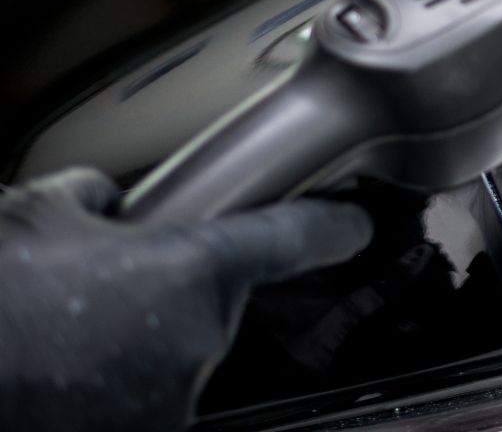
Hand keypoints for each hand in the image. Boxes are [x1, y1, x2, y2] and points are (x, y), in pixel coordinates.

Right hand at [0, 168, 371, 431]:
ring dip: (137, 337)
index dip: (331, 226)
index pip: (292, 239)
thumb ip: (102, 199)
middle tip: (97, 284)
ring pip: (175, 350)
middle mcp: (199, 340)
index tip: (356, 225)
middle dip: (166, 287)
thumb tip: (113, 203)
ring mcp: (171, 401)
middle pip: (210, 299)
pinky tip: (69, 363)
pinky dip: (116, 378)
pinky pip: (146, 393)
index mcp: (192, 270)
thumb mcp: (45, 210)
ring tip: (70, 329)